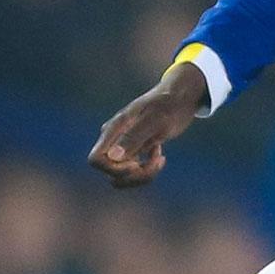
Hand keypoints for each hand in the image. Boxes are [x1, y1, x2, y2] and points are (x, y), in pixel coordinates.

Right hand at [89, 64, 207, 187]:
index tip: (136, 163)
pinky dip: (149, 169)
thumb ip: (133, 137)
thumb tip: (112, 156)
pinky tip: (160, 154)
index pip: (95, 159)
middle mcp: (114, 140)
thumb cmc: (167, 104)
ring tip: (160, 159)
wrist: (178, 96)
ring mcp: (123, 147)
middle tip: (156, 161)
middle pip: (111, 174)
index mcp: (114, 130)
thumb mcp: (154, 120)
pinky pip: (135, 172)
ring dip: (144, 175)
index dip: (113, 169)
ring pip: (124, 177)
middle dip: (135, 176)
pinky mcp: (135, 151)